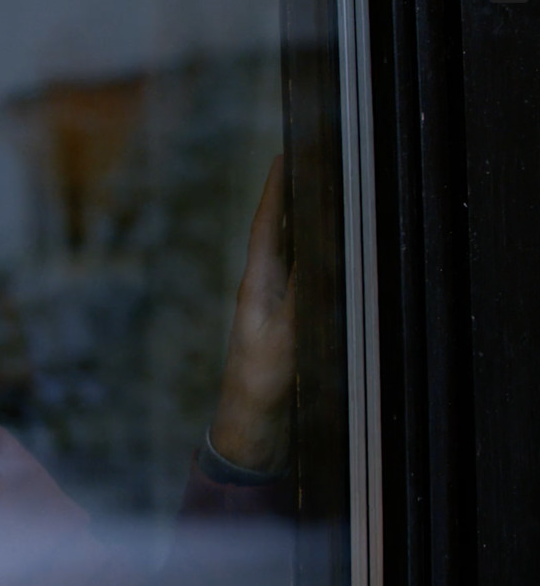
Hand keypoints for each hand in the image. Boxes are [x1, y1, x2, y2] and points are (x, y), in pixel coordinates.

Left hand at [209, 155, 294, 472]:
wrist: (253, 430)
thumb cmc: (262, 386)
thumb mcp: (283, 338)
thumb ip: (299, 297)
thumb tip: (315, 253)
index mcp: (256, 287)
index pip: (268, 227)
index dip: (276, 191)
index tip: (285, 155)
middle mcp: (264, 291)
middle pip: (281, 233)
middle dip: (293, 197)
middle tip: (310, 159)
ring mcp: (276, 308)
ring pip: (294, 255)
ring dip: (307, 223)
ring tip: (324, 189)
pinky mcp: (288, 326)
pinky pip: (305, 279)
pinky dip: (317, 257)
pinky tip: (332, 250)